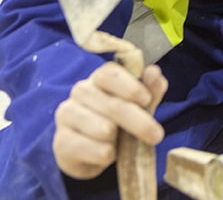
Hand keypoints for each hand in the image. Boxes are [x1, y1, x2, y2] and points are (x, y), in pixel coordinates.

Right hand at [52, 61, 166, 179]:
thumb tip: (154, 72)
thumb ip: (150, 89)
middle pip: (113, 105)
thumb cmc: (120, 120)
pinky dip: (108, 155)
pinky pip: (96, 150)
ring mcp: (67, 116)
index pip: (110, 74)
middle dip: (139, 122)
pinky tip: (106, 153)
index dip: (130, 87)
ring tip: (119, 142)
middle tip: (157, 136)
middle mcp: (80, 92)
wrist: (91, 151)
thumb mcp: (140, 104)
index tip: (146, 100)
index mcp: (99, 78)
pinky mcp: (61, 142)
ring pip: (105, 129)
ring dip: (120, 141)